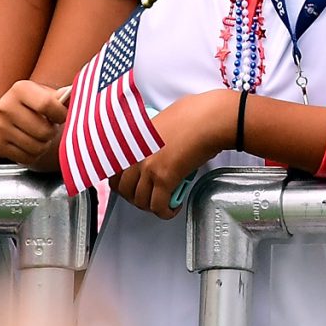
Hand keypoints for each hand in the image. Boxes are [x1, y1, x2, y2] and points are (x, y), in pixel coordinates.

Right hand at [0, 79, 70, 169]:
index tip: (63, 116)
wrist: (17, 113)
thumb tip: (75, 94)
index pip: (46, 104)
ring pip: (36, 147)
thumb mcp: (50, 94)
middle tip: (50, 127)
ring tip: (42, 136)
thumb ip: (64, 97)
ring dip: (44, 144)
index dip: (61, 114)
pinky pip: (25, 158)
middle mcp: (5, 106)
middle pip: (42, 130)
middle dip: (52, 132)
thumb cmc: (39, 103)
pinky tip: (31, 143)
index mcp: (20, 89)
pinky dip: (34, 155)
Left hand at [110, 89, 235, 219]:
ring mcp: (148, 167)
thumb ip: (152, 135)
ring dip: (151, 206)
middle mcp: (135, 154)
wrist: (211, 118)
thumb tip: (155, 144)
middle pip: (124, 189)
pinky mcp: (164, 179)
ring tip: (163, 203)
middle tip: (147, 197)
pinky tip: (172, 209)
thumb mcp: (163, 119)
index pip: (113, 169)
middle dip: (135, 197)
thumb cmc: (195, 113)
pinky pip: (158, 206)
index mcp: (133, 138)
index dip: (122, 183)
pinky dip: (165, 212)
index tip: (130, 186)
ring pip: (140, 200)